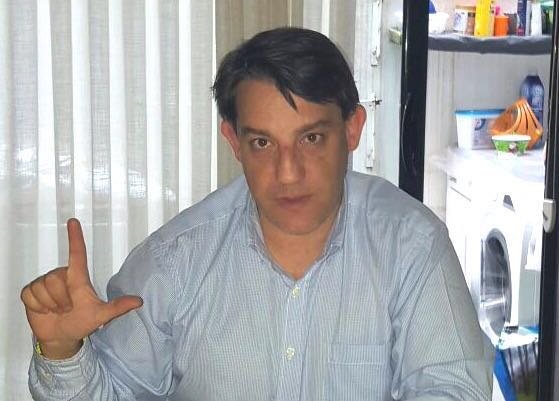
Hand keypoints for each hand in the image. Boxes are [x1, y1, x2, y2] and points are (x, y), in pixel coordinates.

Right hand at [20, 218, 142, 358]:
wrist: (61, 337)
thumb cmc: (82, 322)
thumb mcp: (100, 316)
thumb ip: (118, 308)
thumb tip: (139, 301)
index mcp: (78, 278)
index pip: (77, 254)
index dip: (75, 238)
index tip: (73, 221)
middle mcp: (61, 276)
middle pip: (55, 279)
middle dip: (61, 299)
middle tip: (68, 308)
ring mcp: (44, 284)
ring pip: (43, 288)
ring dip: (51, 304)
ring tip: (58, 310)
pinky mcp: (30, 292)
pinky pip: (30, 296)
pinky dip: (38, 308)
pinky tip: (44, 311)